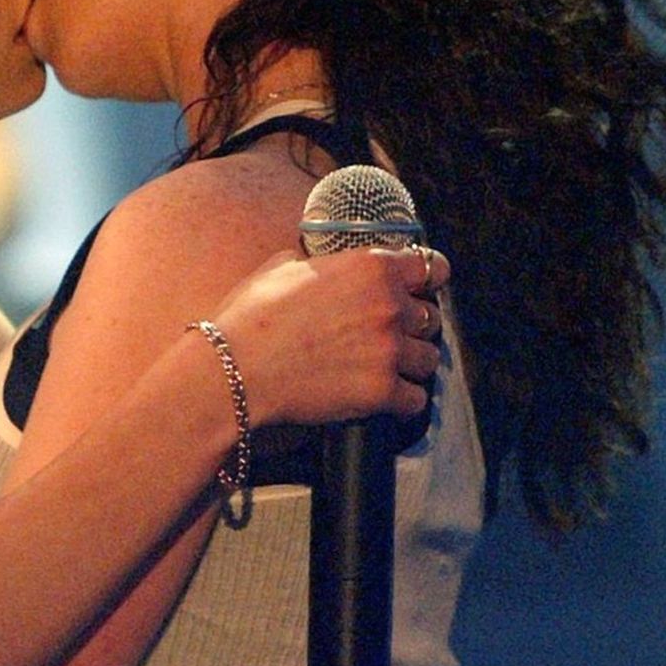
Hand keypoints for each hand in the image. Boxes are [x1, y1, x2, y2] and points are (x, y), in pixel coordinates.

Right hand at [218, 243, 448, 426]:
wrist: (234, 370)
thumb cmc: (251, 318)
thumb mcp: (283, 268)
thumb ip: (321, 264)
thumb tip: (322, 264)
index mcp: (370, 267)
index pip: (431, 267)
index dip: (428, 280)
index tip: (422, 290)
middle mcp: (389, 305)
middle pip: (430, 317)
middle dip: (412, 328)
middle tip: (385, 338)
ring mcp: (389, 350)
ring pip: (429, 359)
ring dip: (410, 365)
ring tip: (383, 370)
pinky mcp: (382, 392)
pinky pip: (415, 399)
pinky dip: (402, 401)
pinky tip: (382, 398)